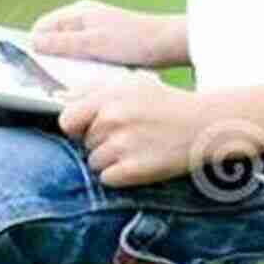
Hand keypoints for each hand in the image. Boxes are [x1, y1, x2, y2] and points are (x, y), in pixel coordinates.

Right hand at [29, 0, 176, 69]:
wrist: (168, 45)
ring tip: (72, 81)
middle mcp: (83, 19)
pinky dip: (83, 68)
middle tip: (51, 81)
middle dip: (50, 58)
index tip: (32, 69)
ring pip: (69, 51)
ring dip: (68, 66)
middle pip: (53, 39)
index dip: (34, 46)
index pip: (41, 27)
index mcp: (77, 12)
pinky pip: (85, 57)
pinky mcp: (106, 45)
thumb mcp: (93, 44)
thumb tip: (32, 42)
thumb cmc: (133, 41)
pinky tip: (89, 80)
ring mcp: (95, 32)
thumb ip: (62, 43)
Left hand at [57, 76, 211, 188]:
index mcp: (109, 96)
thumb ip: (94, 90)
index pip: (67, 119)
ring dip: (111, 161)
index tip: (89, 128)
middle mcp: (112, 120)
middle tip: (128, 136)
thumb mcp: (132, 84)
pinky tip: (139, 162)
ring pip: (95, 163)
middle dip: (100, 142)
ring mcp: (123, 145)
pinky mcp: (134, 170)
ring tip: (136, 149)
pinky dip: (120, 176)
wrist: (204, 125)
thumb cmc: (167, 103)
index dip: (76, 127)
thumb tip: (60, 96)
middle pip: (84, 143)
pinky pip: (108, 179)